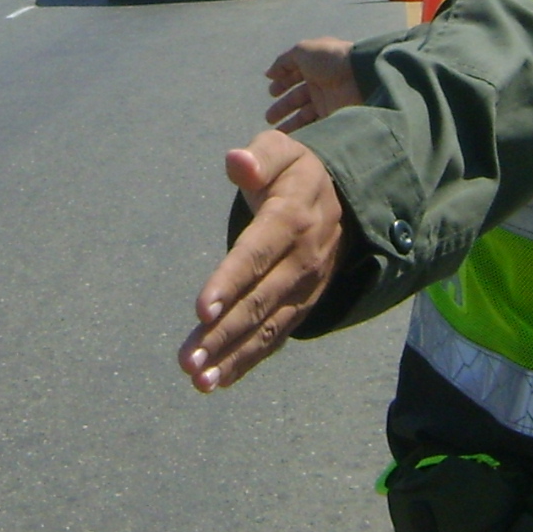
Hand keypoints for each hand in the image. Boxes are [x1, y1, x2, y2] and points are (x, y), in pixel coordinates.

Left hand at [181, 131, 351, 391]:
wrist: (344, 199)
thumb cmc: (296, 173)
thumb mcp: (282, 151)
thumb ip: (260, 156)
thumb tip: (237, 161)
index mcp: (291, 219)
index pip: (256, 255)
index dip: (229, 282)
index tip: (200, 310)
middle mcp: (301, 260)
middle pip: (257, 302)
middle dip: (222, 334)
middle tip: (188, 361)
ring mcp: (304, 287)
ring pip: (266, 327)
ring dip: (232, 356)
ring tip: (199, 380)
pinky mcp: (302, 305)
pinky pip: (276, 336)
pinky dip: (248, 360)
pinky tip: (219, 380)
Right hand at [262, 37, 359, 131]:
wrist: (360, 76)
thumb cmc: (330, 60)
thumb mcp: (304, 51)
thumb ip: (284, 61)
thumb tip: (268, 74)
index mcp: (313, 66)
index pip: (294, 76)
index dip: (282, 83)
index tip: (271, 93)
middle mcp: (319, 84)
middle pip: (296, 98)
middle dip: (282, 107)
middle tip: (269, 118)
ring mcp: (326, 101)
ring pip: (303, 114)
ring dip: (289, 123)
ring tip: (277, 132)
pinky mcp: (332, 116)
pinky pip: (314, 125)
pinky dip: (302, 131)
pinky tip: (291, 137)